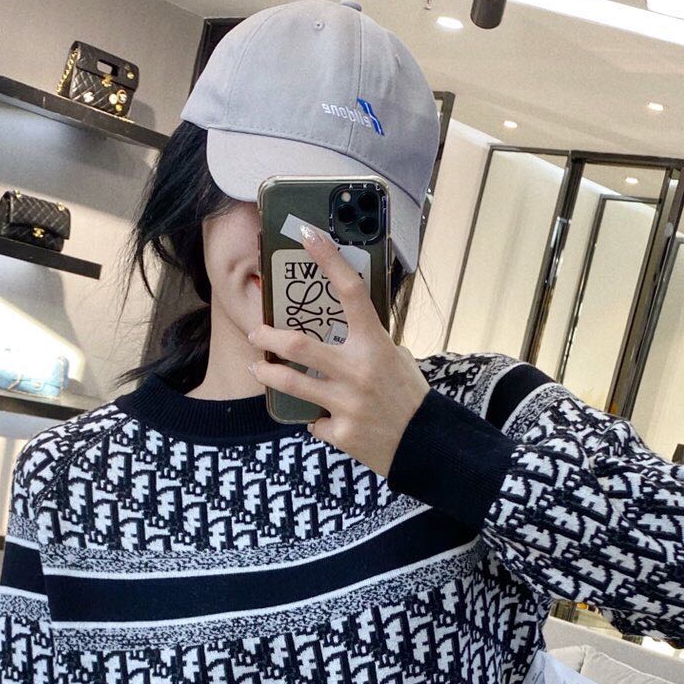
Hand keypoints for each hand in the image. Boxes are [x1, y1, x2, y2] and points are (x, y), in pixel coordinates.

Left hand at [247, 222, 427, 477]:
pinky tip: (326, 420)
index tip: (308, 236)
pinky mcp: (340, 433)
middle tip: (257, 331)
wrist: (426, 446)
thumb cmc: (412, 398)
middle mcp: (358, 371)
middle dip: (269, 336)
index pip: (351, 292)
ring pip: (292, 384)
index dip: (328, 260)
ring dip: (269, 373)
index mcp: (376, 345)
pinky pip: (314, 421)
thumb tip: (349, 329)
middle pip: (299, 345)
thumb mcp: (400, 360)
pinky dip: (317, 419)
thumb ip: (372, 344)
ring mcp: (347, 403)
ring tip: (258, 367)